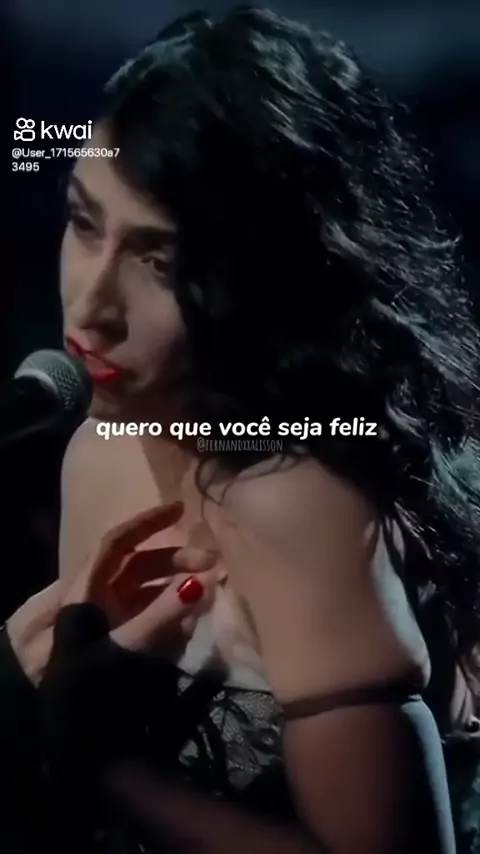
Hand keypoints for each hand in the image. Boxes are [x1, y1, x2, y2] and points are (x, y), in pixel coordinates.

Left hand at [7, 502, 221, 684]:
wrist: (57, 733)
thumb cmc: (80, 684)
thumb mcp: (120, 648)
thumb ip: (161, 616)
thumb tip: (201, 582)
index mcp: (87, 589)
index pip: (118, 541)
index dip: (148, 522)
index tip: (181, 509)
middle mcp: (99, 598)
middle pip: (141, 565)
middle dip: (177, 560)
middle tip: (213, 565)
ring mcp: (111, 622)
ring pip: (149, 592)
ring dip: (178, 587)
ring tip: (209, 592)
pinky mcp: (122, 644)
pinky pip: (152, 619)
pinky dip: (174, 615)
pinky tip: (194, 621)